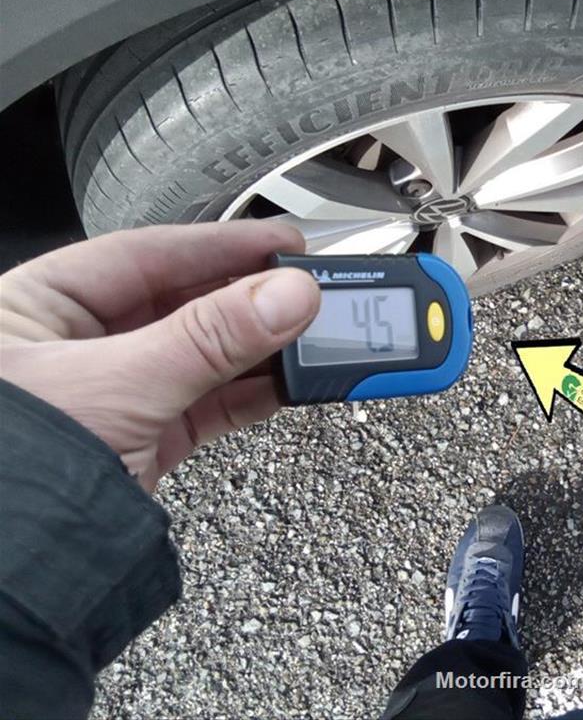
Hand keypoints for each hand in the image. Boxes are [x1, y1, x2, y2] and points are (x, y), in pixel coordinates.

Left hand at [0, 221, 320, 491]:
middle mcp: (71, 346)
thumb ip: (209, 338)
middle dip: (246, 300)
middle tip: (306, 291)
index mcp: (36, 307)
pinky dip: (249, 395)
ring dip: (256, 349)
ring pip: (199, 357)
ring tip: (309, 336)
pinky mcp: (138, 441)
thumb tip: (285, 295)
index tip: (280, 244)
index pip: (142, 256)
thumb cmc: (12, 476)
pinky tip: (286, 383)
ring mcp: (109, 396)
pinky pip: (205, 405)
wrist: (11, 581)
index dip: (217, 246)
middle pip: (178, 304)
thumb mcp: (116, 386)